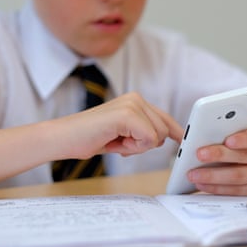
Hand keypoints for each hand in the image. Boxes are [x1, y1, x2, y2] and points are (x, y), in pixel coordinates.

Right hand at [60, 92, 183, 158]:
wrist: (62, 138)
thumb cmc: (90, 138)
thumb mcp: (124, 134)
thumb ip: (143, 132)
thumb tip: (166, 138)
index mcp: (136, 101)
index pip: (165, 118)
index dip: (175, 132)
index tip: (184, 141)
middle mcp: (137, 98)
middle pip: (165, 131)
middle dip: (145, 145)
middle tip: (120, 142)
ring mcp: (132, 104)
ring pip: (158, 136)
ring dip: (137, 147)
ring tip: (115, 140)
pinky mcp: (126, 114)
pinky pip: (148, 139)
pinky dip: (132, 147)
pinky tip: (114, 140)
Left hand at [187, 123, 246, 195]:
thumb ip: (235, 125)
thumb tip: (210, 122)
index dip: (243, 139)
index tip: (228, 140)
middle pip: (242, 158)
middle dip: (219, 156)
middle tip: (199, 154)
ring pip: (236, 177)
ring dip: (212, 176)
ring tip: (193, 174)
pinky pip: (235, 191)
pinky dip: (216, 188)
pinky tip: (201, 184)